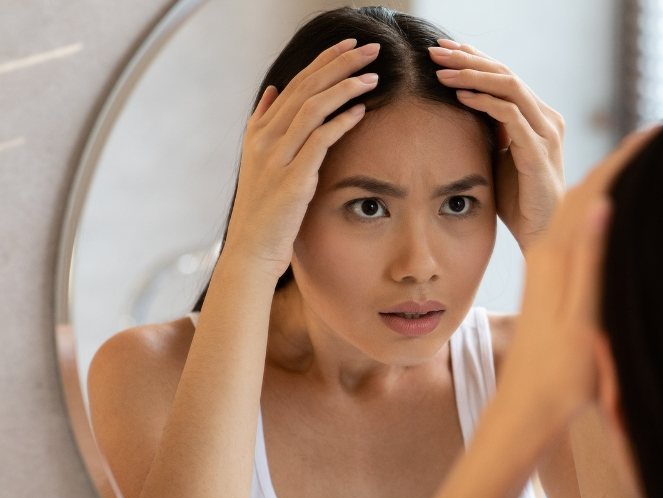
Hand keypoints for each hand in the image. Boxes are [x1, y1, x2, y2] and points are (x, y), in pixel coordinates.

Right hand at [222, 39, 379, 278]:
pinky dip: (340, 122)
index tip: (348, 45)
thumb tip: (273, 92)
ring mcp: (276, 157)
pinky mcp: (292, 179)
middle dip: (339, 64)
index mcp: (259, 131)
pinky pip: (318, 141)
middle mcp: (265, 139)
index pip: (296, 83)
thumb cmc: (265, 210)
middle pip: (306, 88)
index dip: (323, 61)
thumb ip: (265, 125)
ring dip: (344, 88)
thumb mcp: (259, 162)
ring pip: (312, 108)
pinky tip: (360, 110)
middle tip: (369, 48)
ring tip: (372, 75)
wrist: (252, 249)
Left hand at [429, 39, 565, 250]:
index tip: (443, 50)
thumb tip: (460, 104)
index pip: (505, 75)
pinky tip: (461, 96)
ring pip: (510, 87)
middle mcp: (547, 118)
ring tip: (442, 71)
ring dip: (473, 75)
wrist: (541, 233)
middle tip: (436, 51)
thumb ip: (491, 130)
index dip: (475, 59)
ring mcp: (546, 134)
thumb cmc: (518, 197)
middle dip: (469, 59)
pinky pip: (511, 116)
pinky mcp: (538, 152)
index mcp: (539, 116)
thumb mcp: (500, 155)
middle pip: (506, 74)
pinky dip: (485, 102)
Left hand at [496, 128, 659, 422]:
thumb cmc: (560, 377)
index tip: (657, 131)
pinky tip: (611, 207)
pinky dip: (597, 204)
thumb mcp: (582, 321)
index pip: (596, 190)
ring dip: (607, 177)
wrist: (525, 410)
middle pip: (586, 188)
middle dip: (620, 158)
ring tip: (640, 158)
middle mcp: (549, 253)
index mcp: (559, 257)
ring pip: (578, 206)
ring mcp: (547, 266)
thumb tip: (602, 203)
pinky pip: (574, 227)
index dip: (626, 157)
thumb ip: (590, 262)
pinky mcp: (548, 280)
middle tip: (659, 134)